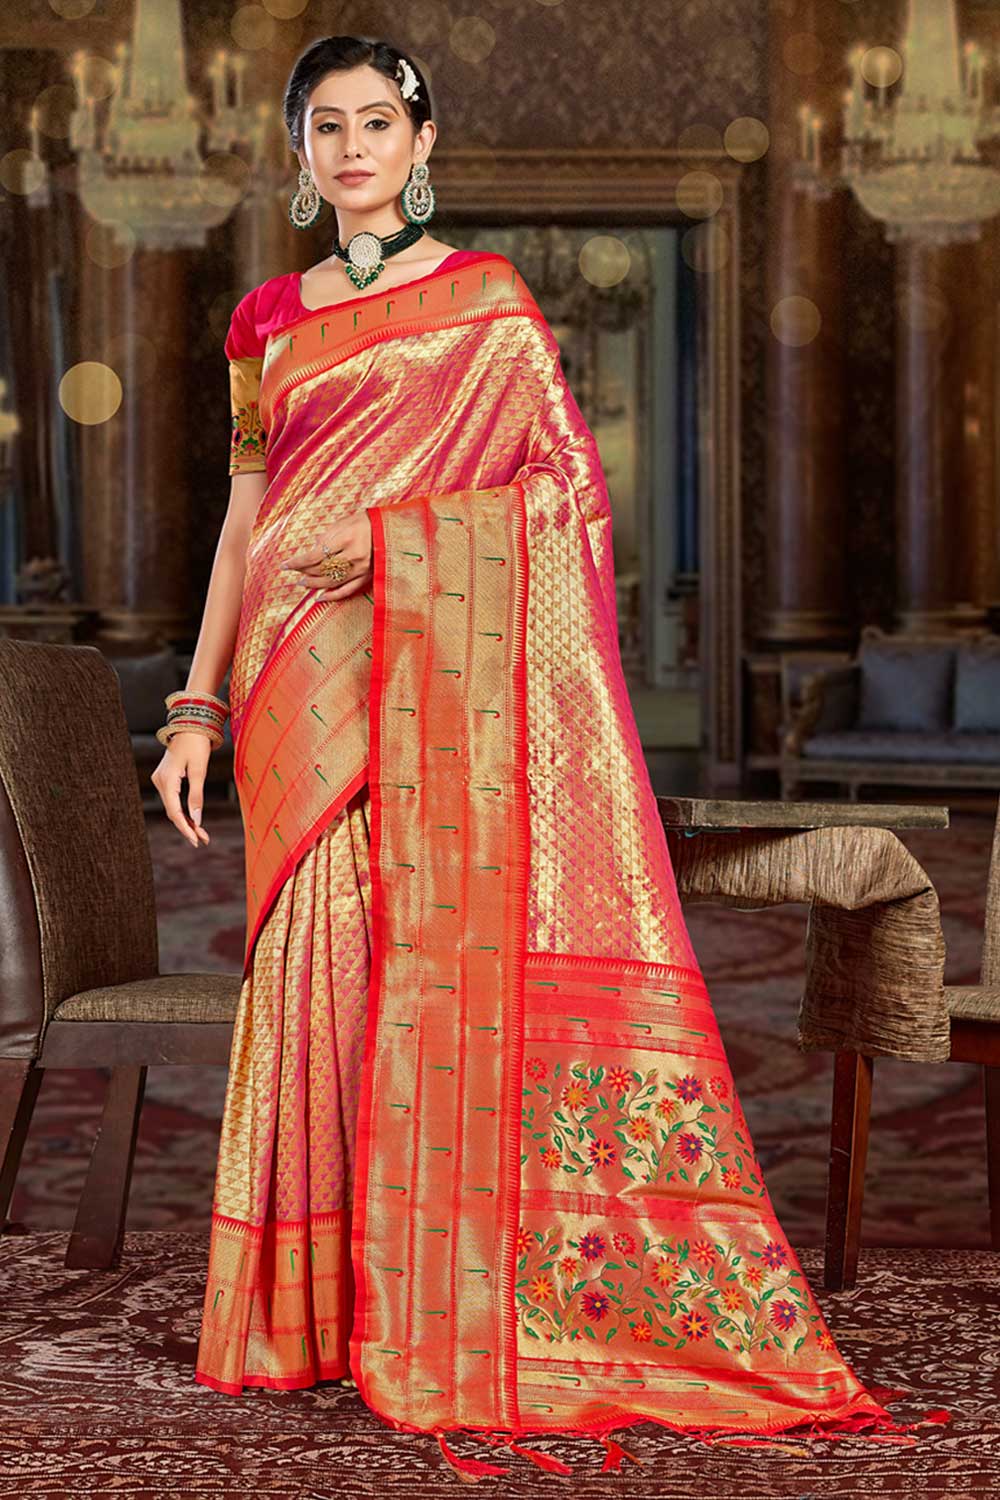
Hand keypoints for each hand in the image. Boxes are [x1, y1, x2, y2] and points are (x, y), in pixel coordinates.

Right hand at [151, 734, 211, 848]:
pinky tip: (193, 821)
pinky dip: (182, 810)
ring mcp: (161, 779)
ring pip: (172, 807)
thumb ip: (196, 796)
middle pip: (172, 811)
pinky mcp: (166, 778)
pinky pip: (173, 799)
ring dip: (186, 820)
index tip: (197, 840)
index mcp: (166, 779)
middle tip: (204, 840)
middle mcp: (159, 781)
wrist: (190, 724)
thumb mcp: (200, 770)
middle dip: (187, 827)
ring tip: (202, 834)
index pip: (174, 811)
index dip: (185, 828)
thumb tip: (196, 819)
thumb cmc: (197, 744)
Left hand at [280, 509, 372, 600]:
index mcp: (346, 539)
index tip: (285, 565)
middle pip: (322, 570)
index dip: (298, 562)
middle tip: (294, 573)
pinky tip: (319, 598)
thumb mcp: (344, 522)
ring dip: (314, 585)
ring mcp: (361, 569)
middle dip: (304, 572)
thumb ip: (326, 536)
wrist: (392, 528)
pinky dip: (332, 596)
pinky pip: (347, 590)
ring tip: (302, 584)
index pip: (315, 556)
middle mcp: (354, 556)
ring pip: (332, 582)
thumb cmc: (366, 521)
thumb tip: (311, 550)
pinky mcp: (367, 577)